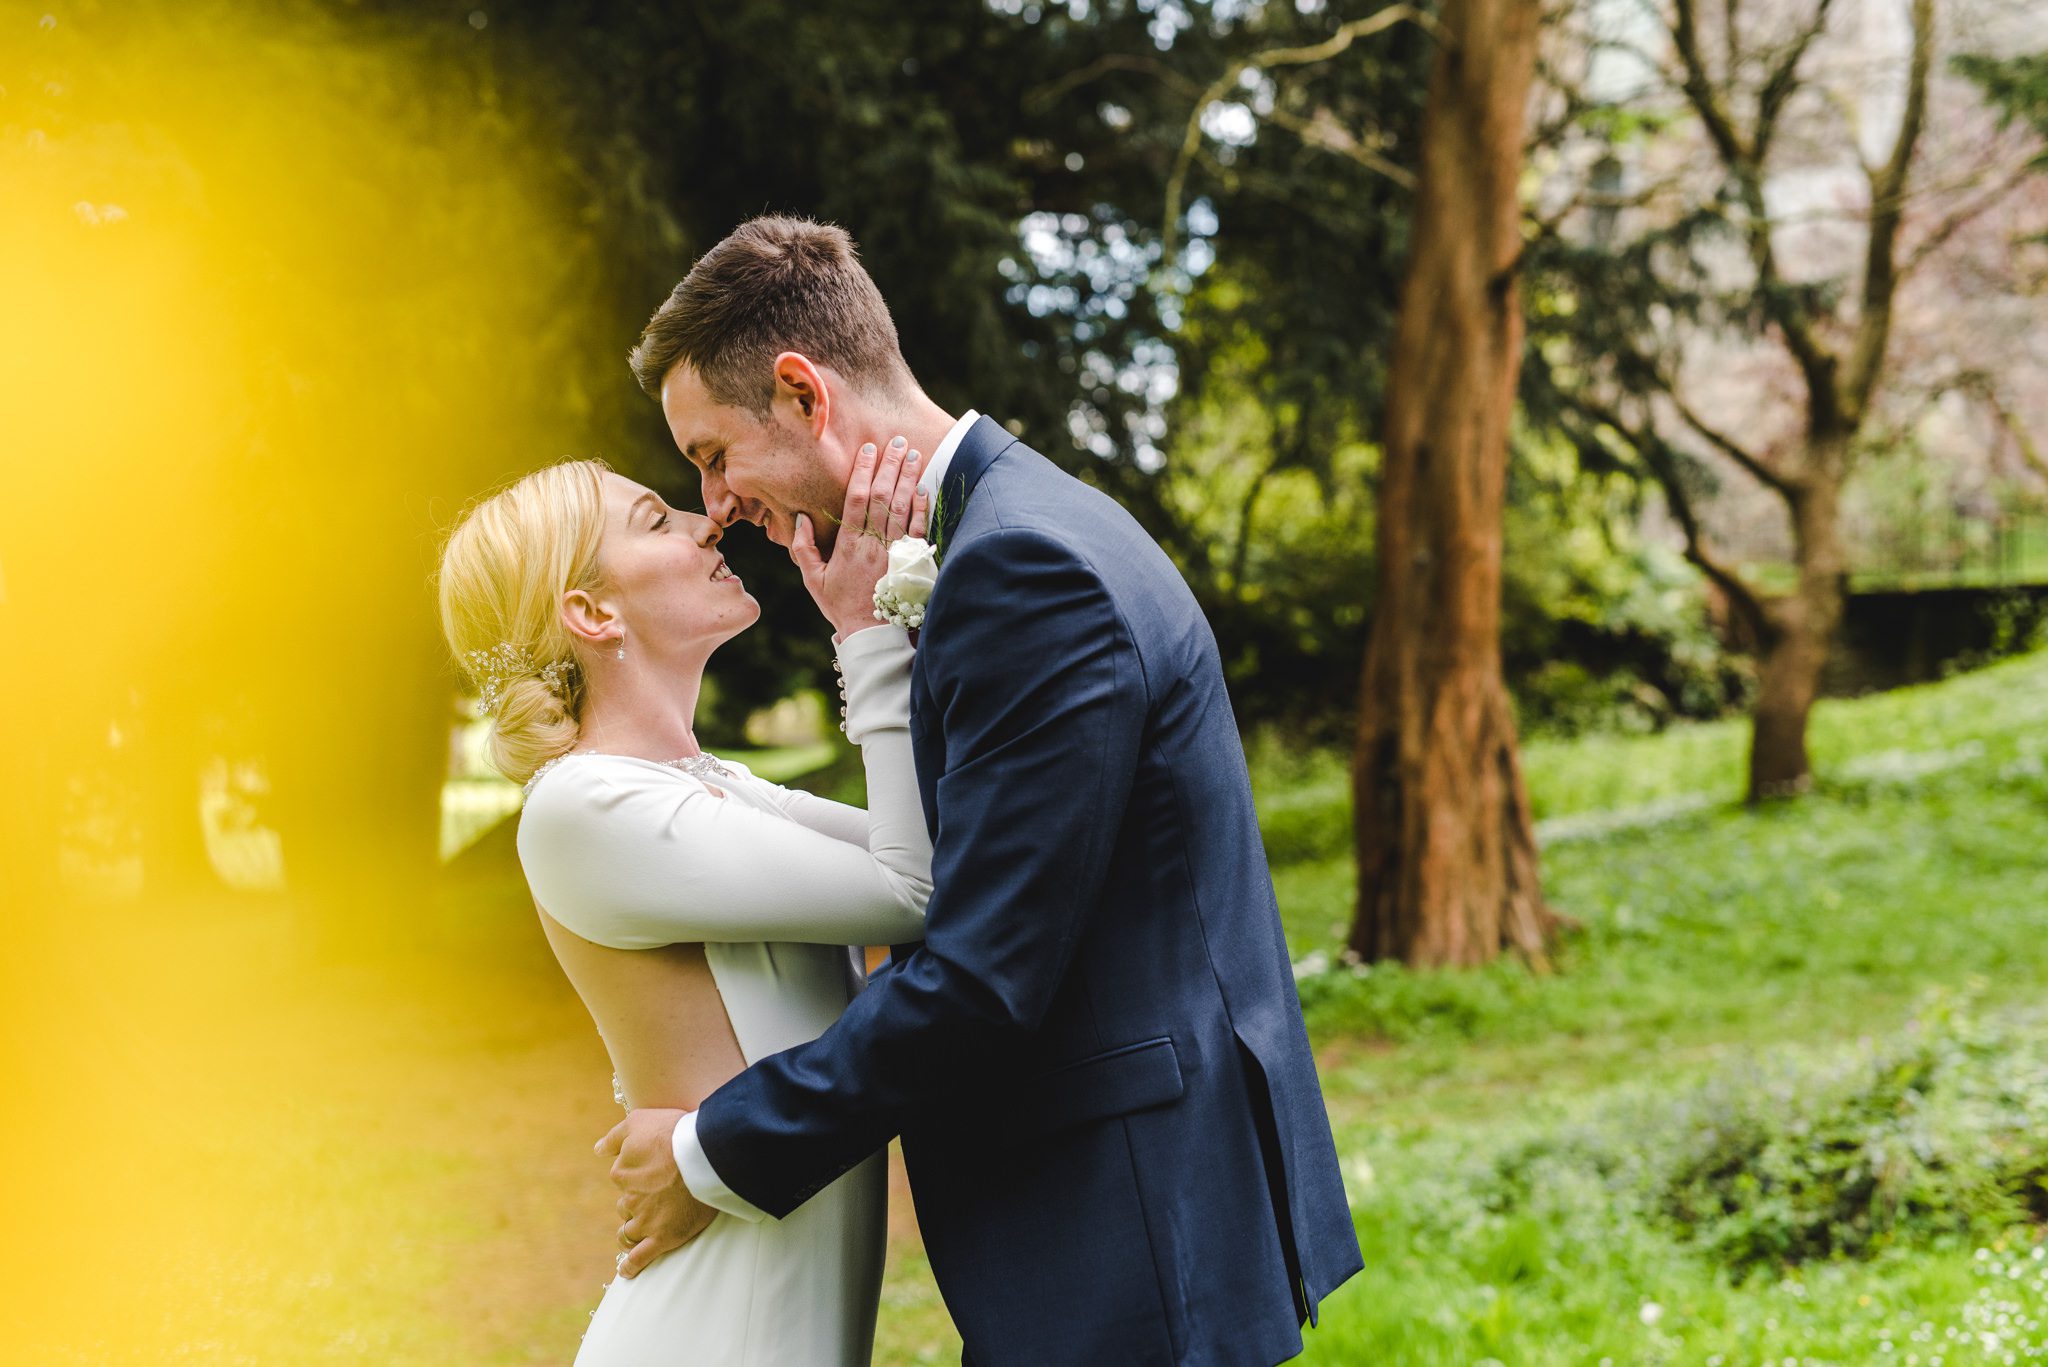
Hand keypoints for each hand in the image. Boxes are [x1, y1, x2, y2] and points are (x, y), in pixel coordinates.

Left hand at [596, 1108, 715, 1278]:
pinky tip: (627, 1271)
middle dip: (637, 1205)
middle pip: (626, 1207)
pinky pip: (640, 1258)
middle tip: (659, 1197)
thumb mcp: (639, 1121)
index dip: (637, 1175)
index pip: (621, 1178)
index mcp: (622, 1172)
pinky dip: (632, 1266)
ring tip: (642, 1233)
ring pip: (629, 1233)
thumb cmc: (674, 1132)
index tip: (653, 1171)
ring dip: (632, 1233)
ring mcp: (646, 1221)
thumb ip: (615, 1136)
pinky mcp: (663, 1237)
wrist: (705, 1154)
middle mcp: (629, 1199)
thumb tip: (598, 1149)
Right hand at [791, 435, 928, 638]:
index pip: (856, 500)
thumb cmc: (840, 606)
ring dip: (908, 479)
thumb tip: (801, 519)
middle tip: (897, 441)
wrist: (871, 634)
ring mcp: (893, 553)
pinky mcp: (909, 562)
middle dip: (890, 467)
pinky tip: (924, 489)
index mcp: (848, 546)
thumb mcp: (812, 579)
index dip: (863, 473)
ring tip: (913, 454)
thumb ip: (803, 548)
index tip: (868, 450)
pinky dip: (921, 509)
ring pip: (902, 509)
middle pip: (882, 498)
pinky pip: (917, 530)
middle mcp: (873, 545)